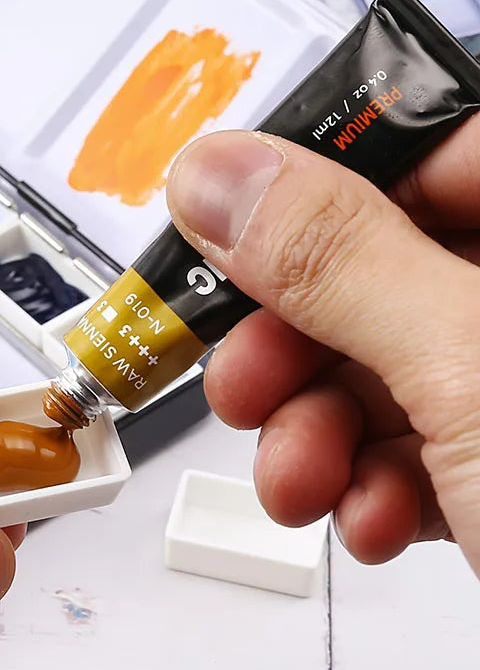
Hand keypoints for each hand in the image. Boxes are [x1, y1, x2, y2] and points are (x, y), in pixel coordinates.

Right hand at [166, 121, 479, 573]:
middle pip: (376, 273)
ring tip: (306, 484)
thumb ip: (335, 259)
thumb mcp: (466, 365)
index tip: (223, 230)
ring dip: (314, 436)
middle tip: (248, 387)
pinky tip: (376, 522)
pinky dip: (367, 488)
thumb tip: (216, 175)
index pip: (422, 147)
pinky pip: (404, 449)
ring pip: (374, 371)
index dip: (314, 185)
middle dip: (293, 346)